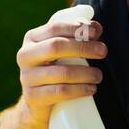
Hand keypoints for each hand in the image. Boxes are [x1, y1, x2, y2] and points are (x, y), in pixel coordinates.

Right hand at [15, 7, 107, 125]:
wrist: (38, 101)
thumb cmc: (56, 68)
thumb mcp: (64, 50)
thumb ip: (79, 36)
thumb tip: (96, 28)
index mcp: (32, 39)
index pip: (55, 27)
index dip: (76, 28)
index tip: (95, 32)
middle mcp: (25, 55)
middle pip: (56, 47)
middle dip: (83, 47)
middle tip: (103, 51)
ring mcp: (27, 77)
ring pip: (62, 72)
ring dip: (86, 73)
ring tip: (98, 75)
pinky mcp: (33, 97)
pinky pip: (61, 92)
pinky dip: (80, 90)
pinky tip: (91, 89)